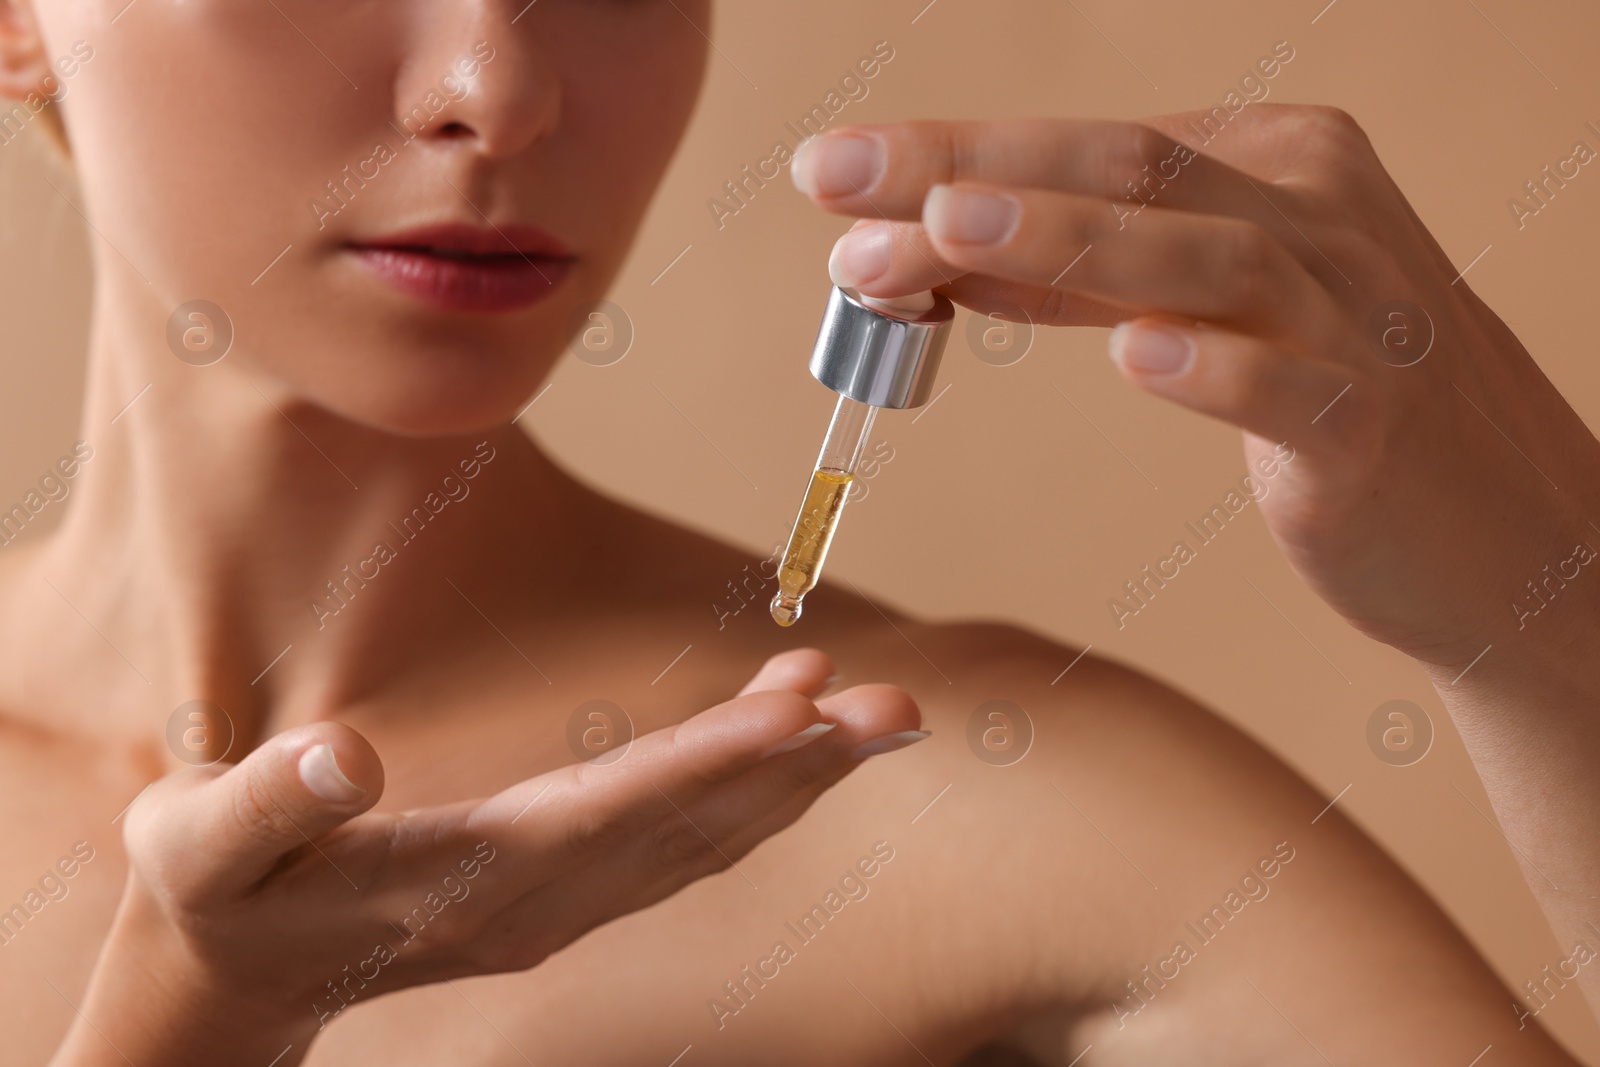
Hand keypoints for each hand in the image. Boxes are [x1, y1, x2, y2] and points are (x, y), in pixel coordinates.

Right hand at [51, 650, 922, 1066]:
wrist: (228, 981)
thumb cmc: (217, 895)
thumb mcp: (201, 844)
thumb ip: (267, 800)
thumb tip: (342, 755)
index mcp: (467, 879)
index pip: (612, 814)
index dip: (708, 763)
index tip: (801, 716)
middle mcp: (539, 900)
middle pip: (693, 829)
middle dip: (800, 767)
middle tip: (900, 710)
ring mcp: (562, 904)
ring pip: (705, 836)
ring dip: (795, 775)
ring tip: (875, 710)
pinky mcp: (566, 890)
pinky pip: (681, 838)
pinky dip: (747, 785)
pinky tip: (790, 731)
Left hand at [790, 107, 1599, 1020]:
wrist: (1500, 527)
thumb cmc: (1335, 403)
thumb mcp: (1200, 311)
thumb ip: (1079, 279)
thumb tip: (935, 251)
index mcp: (1274, 166)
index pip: (1090, 147)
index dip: (953, 149)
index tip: (829, 168)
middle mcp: (1319, 216)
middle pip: (1126, 175)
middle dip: (970, 174)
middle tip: (838, 183)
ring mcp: (1357, 317)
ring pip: (1201, 259)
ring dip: (1064, 245)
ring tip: (947, 233)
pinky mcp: (1374, 427)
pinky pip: (1291, 385)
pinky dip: (1217, 366)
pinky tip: (1137, 354)